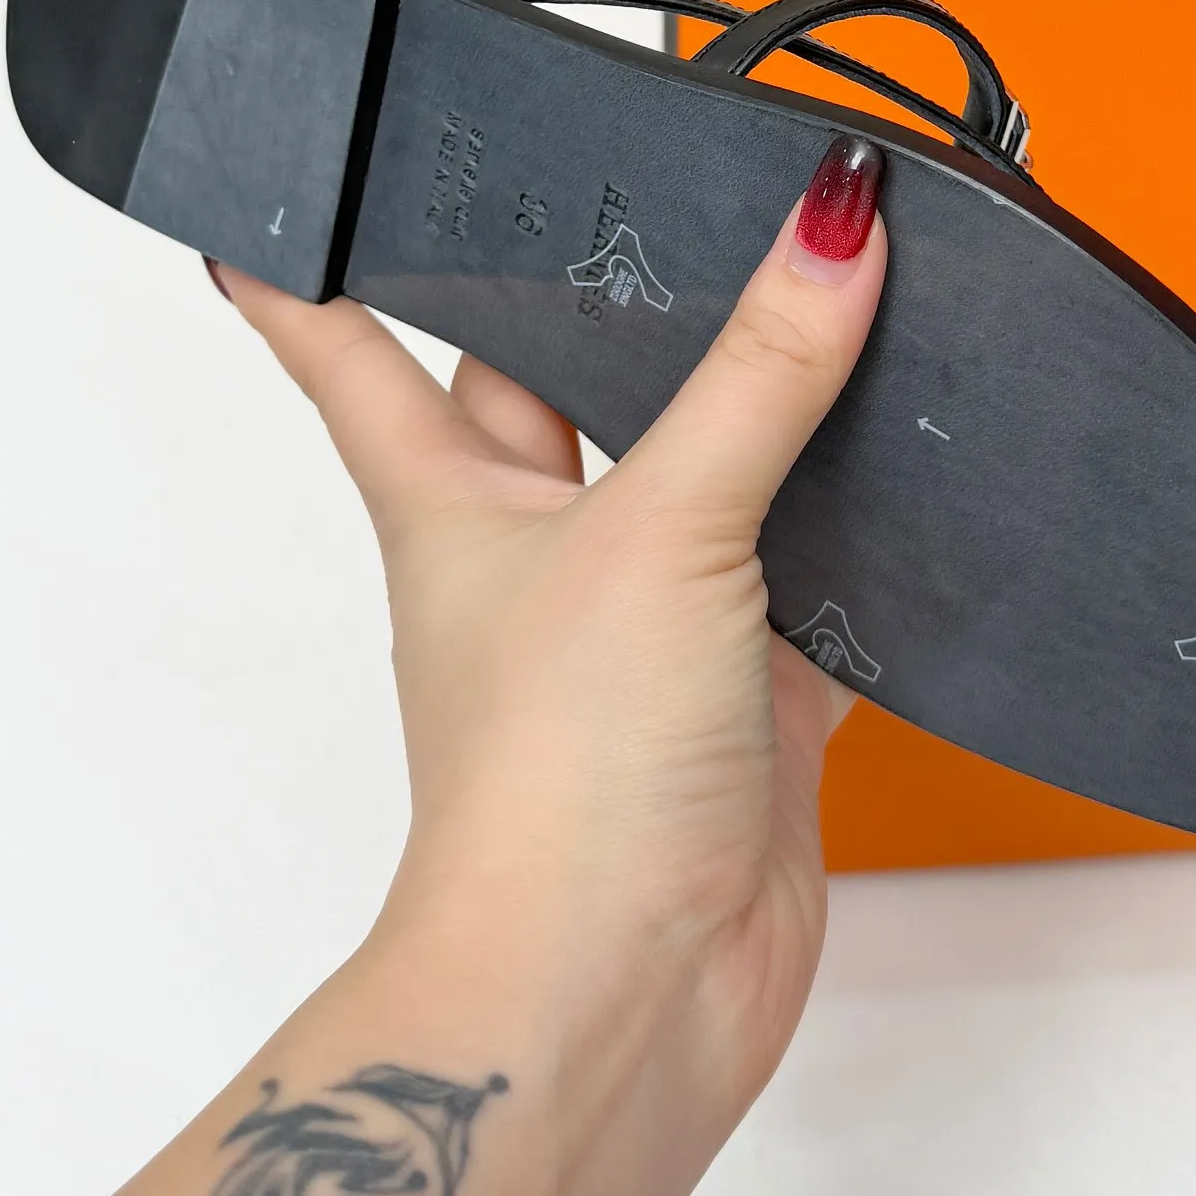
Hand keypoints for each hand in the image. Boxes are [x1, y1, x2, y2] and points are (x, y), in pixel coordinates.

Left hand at [208, 132, 886, 1121]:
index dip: (316, 278)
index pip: (357, 356)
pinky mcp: (748, 703)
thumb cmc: (558, 784)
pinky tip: (910, 479)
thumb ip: (759, 371)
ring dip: (753, 413)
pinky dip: (856, 540)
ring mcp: (645, 631)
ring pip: (695, 481)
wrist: (626, 993)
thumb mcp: (662, 528)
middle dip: (589, 313)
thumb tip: (832, 222)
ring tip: (812, 296)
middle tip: (635, 202)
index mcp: (453, 503)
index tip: (284, 209)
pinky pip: (807, 586)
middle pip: (547, 396)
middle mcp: (540, 558)